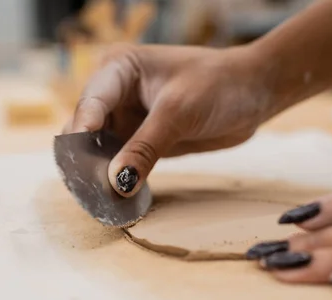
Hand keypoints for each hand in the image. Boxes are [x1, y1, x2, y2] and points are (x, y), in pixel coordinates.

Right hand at [68, 44, 269, 196]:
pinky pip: (121, 162)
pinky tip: (119, 197)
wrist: (253, 93)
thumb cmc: (219, 85)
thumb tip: (117, 183)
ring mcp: (126, 118)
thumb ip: (145, 147)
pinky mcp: (140, 140)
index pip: (90, 102)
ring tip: (101, 199)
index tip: (79, 163)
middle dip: (85, 158)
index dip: (81, 133)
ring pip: (98, 149)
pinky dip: (119, 179)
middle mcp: (115, 93)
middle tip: (89, 189)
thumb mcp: (179, 112)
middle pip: (85, 128)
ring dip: (99, 173)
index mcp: (119, 68)